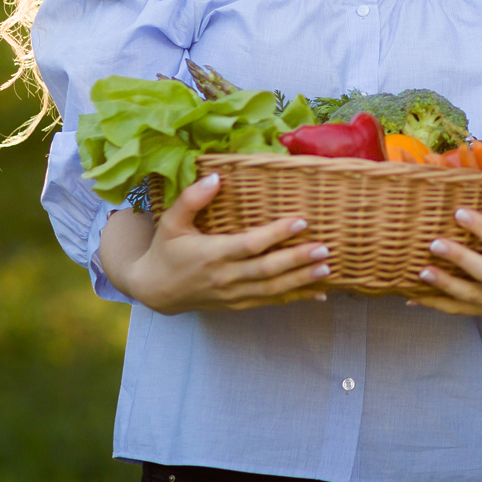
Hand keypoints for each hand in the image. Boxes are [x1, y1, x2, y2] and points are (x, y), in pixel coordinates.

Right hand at [100, 172, 332, 313]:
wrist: (155, 291)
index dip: (276, 234)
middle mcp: (225, 277)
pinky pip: (270, 302)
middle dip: (297, 260)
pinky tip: (319, 294)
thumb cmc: (166, 250)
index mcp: (212, 254)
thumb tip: (215, 176)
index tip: (301, 222)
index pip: (249, 244)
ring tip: (326, 269)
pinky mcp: (238, 304)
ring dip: (301, 280)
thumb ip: (191, 199)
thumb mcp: (171, 222)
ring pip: (272, 289)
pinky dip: (295, 298)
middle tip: (323, 248)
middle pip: (267, 270)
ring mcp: (233, 294)